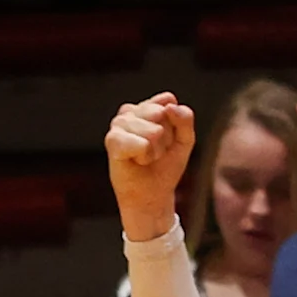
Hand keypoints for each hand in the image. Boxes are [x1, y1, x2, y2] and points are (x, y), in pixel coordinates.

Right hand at [103, 93, 196, 239]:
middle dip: (166, 138)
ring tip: (147, 157)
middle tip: (157, 151)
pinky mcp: (112, 139)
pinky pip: (140, 142)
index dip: (175, 127)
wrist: (152, 193)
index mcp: (146, 107)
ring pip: (153, 131)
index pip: (169, 103)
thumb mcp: (184, 141)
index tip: (169, 141)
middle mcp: (129, 112)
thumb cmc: (165, 166)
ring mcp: (118, 124)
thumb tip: (170, 104)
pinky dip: (145, 155)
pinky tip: (137, 160)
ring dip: (156, 150)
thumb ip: (185, 119)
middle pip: (160, 114)